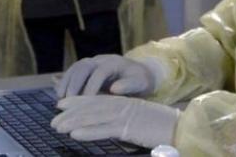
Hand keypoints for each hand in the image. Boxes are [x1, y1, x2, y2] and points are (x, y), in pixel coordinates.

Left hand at [52, 96, 179, 148]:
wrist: (182, 127)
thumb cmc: (163, 126)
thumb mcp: (141, 120)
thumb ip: (124, 120)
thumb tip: (110, 126)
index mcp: (125, 102)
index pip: (97, 100)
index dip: (77, 102)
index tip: (61, 105)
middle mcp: (123, 105)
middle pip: (91, 107)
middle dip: (70, 113)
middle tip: (53, 120)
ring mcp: (126, 115)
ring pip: (93, 117)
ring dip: (73, 122)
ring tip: (57, 128)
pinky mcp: (129, 127)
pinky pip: (105, 129)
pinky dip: (88, 131)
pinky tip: (75, 135)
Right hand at [55, 55, 159, 97]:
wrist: (139, 73)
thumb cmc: (140, 81)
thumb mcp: (140, 83)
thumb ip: (129, 85)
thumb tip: (114, 89)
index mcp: (114, 62)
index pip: (100, 71)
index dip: (92, 85)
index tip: (86, 100)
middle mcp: (101, 59)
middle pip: (84, 66)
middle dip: (75, 83)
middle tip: (69, 101)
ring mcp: (92, 62)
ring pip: (75, 68)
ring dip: (67, 82)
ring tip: (61, 99)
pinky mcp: (86, 69)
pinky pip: (72, 72)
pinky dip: (65, 82)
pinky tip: (60, 95)